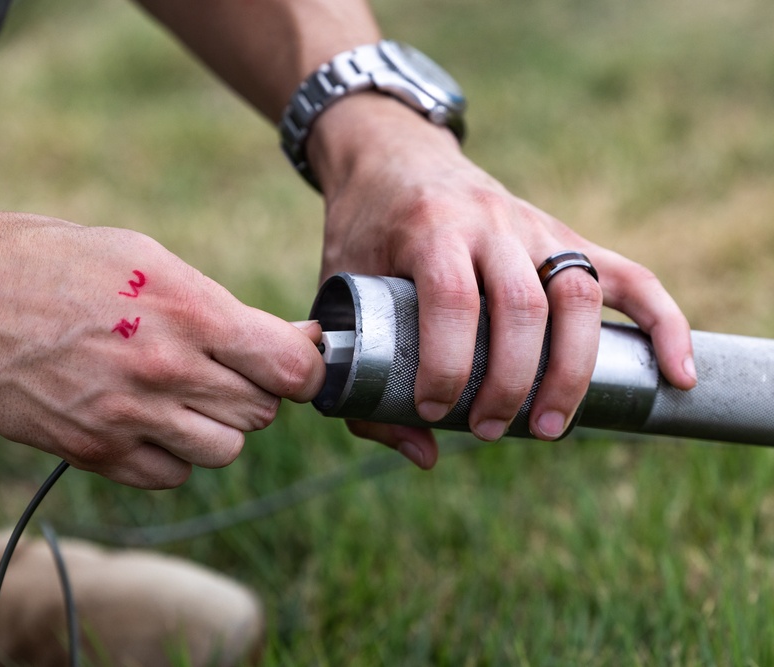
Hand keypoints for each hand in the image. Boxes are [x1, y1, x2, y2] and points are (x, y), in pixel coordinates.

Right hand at [0, 209, 324, 487]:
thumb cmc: (55, 262)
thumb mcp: (145, 257)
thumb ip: (218, 304)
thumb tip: (289, 342)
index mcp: (187, 309)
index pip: (291, 367)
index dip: (305, 369)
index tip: (294, 364)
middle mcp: (164, 369)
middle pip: (261, 412)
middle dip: (255, 392)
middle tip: (224, 369)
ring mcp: (128, 417)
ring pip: (223, 451)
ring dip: (216, 428)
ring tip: (183, 395)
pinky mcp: (94, 451)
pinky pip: (171, 476)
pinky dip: (171, 456)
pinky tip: (147, 420)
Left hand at [307, 95, 695, 466]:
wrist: (392, 156)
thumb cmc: (364, 231)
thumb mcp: (339, 286)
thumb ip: (361, 368)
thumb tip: (424, 452)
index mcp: (430, 227)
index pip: (454, 299)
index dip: (448, 364)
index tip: (434, 410)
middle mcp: (491, 221)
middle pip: (523, 305)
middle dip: (512, 382)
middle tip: (491, 430)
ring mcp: (536, 226)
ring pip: (579, 295)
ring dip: (572, 370)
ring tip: (551, 427)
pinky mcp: (566, 237)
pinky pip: (630, 276)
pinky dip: (663, 323)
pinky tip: (676, 373)